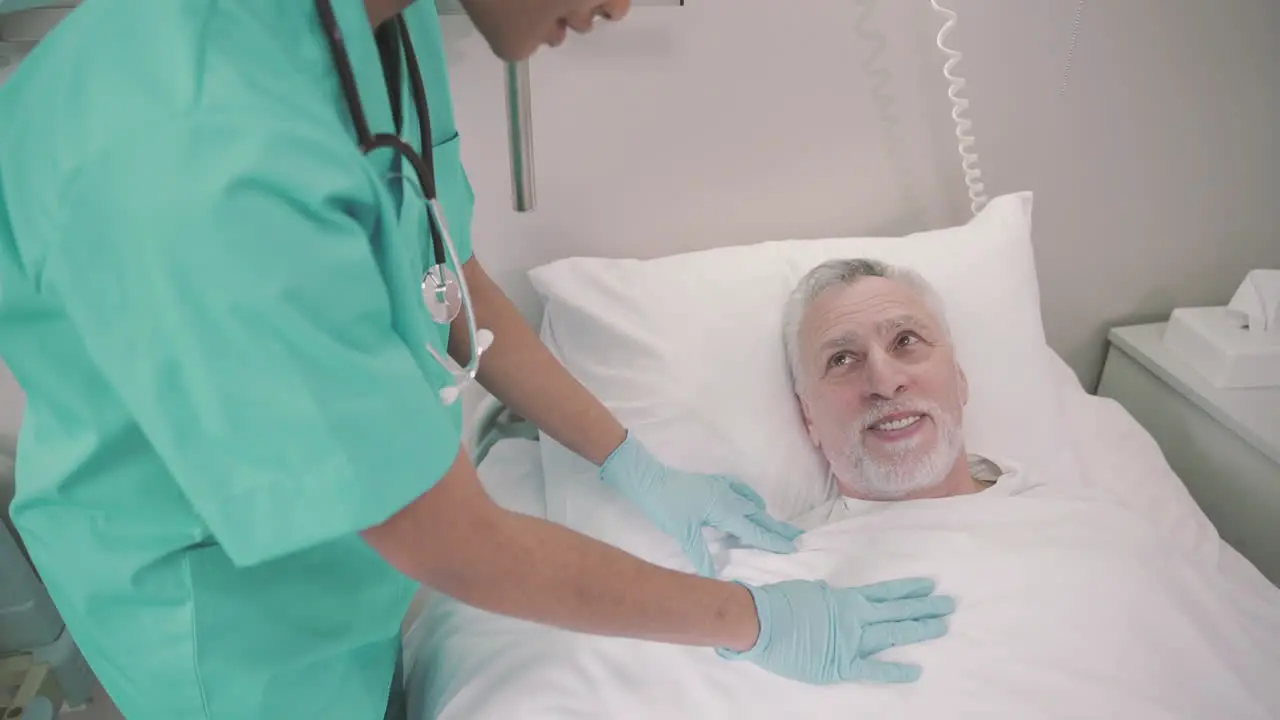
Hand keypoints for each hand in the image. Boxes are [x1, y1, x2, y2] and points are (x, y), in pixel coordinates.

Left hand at [599, 433, 801, 575]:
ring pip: (750, 502)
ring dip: (763, 515)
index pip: (754, 530)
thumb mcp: (684, 534)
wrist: (650, 479)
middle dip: (776, 528)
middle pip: (759, 516)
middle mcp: (728, 497)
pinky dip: (749, 498)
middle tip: (795, 538)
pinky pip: (740, 489)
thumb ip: (701, 556)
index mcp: (724, 510)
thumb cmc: (666, 506)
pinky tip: (749, 503)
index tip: (791, 548)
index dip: (772, 540)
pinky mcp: (714, 482)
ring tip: (774, 526)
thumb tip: (714, 577)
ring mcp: (722, 487)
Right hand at [718, 578, 955, 683]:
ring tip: (941, 624)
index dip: (907, 589)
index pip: (885, 593)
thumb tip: (831, 595)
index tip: (928, 585)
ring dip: (918, 628)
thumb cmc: (779, 604)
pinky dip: (895, 670)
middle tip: (948, 604)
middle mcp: (855, 617)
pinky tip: (915, 670)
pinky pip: (873, 669)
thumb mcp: (808, 591)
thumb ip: (825, 596)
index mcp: (846, 599)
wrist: (760, 622)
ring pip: (893, 633)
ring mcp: (851, 641)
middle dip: (924, 607)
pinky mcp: (841, 664)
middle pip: (897, 611)